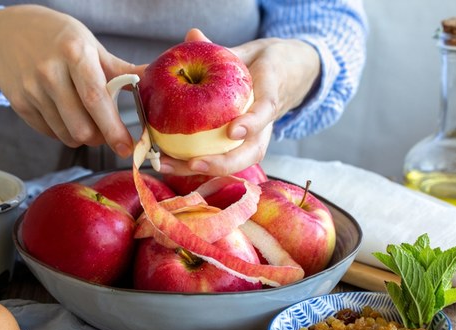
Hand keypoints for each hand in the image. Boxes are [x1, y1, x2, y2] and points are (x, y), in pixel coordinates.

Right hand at [0, 5, 136, 157]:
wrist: (9, 32)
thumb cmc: (60, 40)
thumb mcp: (91, 47)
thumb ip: (122, 70)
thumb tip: (154, 82)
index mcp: (74, 54)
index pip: (95, 98)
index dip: (113, 128)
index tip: (126, 147)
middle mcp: (49, 72)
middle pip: (81, 127)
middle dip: (100, 138)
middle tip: (108, 132)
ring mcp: (31, 90)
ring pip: (66, 135)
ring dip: (83, 137)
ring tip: (86, 119)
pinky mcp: (18, 103)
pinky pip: (50, 133)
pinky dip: (63, 131)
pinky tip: (65, 114)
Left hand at [159, 29, 319, 175]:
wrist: (287, 78)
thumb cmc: (265, 66)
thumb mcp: (248, 52)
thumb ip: (222, 50)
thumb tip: (192, 35)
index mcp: (270, 94)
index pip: (266, 110)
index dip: (251, 123)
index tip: (233, 131)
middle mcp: (266, 124)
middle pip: (251, 152)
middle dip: (222, 163)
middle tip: (195, 163)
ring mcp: (256, 138)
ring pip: (236, 162)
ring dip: (203, 169)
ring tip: (170, 165)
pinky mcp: (243, 146)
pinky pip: (222, 158)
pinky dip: (196, 164)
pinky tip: (168, 162)